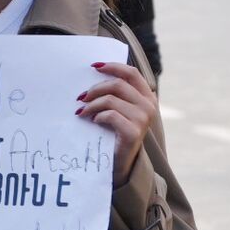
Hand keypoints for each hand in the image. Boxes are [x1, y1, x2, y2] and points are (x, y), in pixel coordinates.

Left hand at [76, 62, 157, 184]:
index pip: (132, 73)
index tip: (94, 66)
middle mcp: (149, 106)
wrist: (119, 163)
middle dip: (95, 89)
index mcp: (147, 97)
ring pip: (110, 99)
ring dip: (91, 104)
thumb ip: (114, 93)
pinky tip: (93, 122)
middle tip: (80, 97)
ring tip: (82, 111)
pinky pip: (110, 115)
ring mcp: (143, 119)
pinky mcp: (133, 132)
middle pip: (117, 84)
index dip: (112, 66)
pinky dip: (97, 116)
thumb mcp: (118, 109)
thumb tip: (93, 73)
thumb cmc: (114, 132)